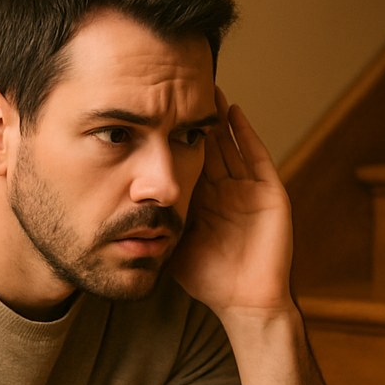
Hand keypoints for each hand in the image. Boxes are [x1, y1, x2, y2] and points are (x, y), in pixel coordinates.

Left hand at [171, 89, 294, 320]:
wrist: (245, 302)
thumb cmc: (209, 281)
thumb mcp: (172, 248)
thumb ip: (153, 228)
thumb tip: (116, 214)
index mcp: (202, 201)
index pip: (185, 159)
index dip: (170, 136)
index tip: (152, 108)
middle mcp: (225, 190)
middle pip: (207, 144)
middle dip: (193, 117)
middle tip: (176, 83)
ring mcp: (248, 189)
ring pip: (230, 143)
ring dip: (218, 116)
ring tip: (204, 85)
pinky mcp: (269, 193)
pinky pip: (256, 156)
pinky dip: (245, 133)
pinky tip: (232, 110)